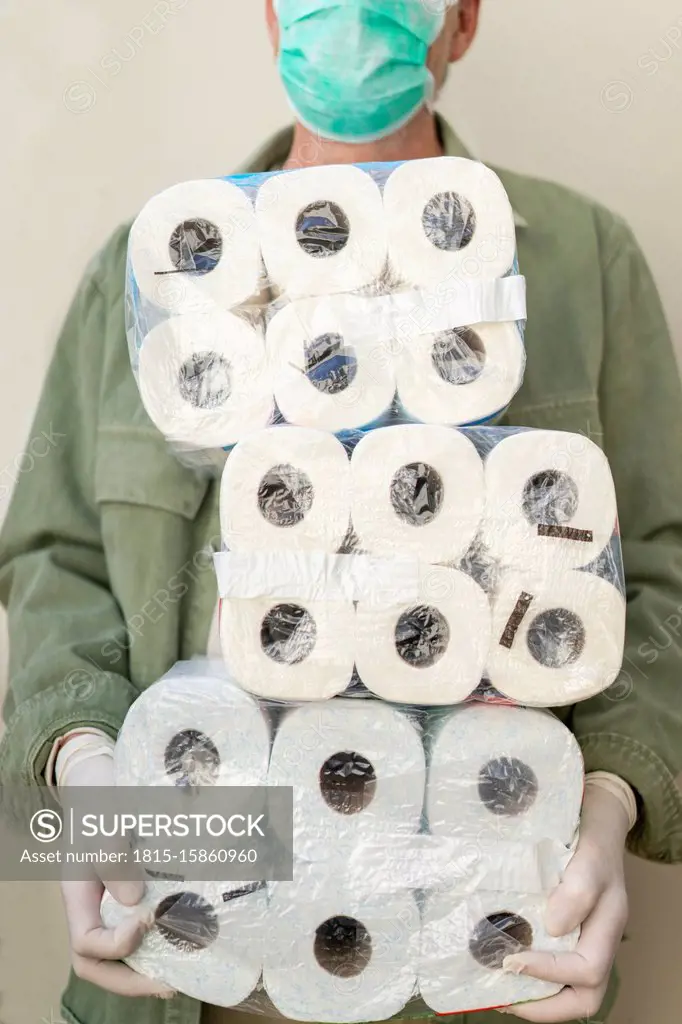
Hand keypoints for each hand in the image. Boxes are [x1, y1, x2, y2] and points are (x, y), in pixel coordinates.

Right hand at [60, 753, 174, 998]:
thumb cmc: (101, 800)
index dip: (116, 944)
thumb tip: (135, 900)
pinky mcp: (132, 895)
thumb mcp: (104, 820)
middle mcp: (92, 908)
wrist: (103, 781)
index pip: (86, 942)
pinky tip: (189, 940)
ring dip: (148, 967)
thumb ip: (112, 856)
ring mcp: (110, 904)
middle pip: (97, 964)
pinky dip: (159, 942)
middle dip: (132, 980)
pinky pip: (139, 930)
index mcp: (78, 896)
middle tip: (170, 982)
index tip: (147, 921)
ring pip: (119, 954)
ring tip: (184, 971)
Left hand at [500, 784, 629, 1020]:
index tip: (512, 960)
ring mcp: (581, 936)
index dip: (550, 974)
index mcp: (606, 927)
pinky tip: (497, 956)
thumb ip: (578, 890)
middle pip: (583, 997)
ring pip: (566, 986)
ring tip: (493, 984)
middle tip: (500, 996)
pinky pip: (551, 960)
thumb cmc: (594, 836)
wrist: (597, 815)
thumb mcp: (589, 856)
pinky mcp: (563, 927)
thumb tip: (553, 928)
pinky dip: (528, 969)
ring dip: (532, 992)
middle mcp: (596, 939)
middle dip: (543, 1006)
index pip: (586, 972)